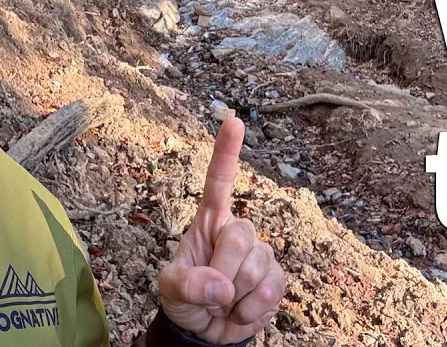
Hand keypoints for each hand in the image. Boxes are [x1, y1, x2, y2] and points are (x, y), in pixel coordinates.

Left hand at [157, 115, 285, 343]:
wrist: (206, 331)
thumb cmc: (185, 299)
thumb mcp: (170, 290)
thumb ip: (187, 285)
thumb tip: (222, 285)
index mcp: (209, 222)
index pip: (219, 182)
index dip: (227, 152)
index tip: (233, 121)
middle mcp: (237, 232)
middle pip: (240, 236)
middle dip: (222, 271)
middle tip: (212, 290)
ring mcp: (260, 254)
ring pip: (257, 266)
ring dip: (236, 295)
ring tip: (224, 301)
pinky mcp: (277, 279)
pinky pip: (272, 290)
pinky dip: (252, 309)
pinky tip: (241, 310)